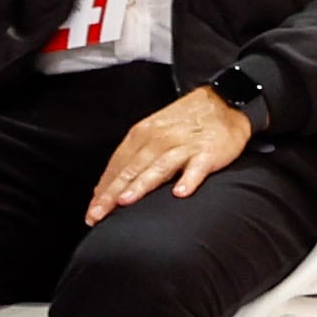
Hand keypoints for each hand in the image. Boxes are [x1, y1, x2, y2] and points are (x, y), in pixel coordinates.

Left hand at [89, 87, 253, 219]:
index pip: (117, 165)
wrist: (224, 101)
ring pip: (158, 168)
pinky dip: (189, 179)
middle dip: (111, 193)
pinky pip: (197, 168)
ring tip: (126, 201)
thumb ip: (133, 158)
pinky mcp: (207, 152)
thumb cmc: (186, 122)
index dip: (103, 188)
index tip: (92, 210)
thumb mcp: (154, 132)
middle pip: (131, 169)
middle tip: (97, 214)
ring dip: (140, 185)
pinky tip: (180, 193)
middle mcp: (159, 140)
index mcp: (143, 135)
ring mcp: (183, 146)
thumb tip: (108, 186)